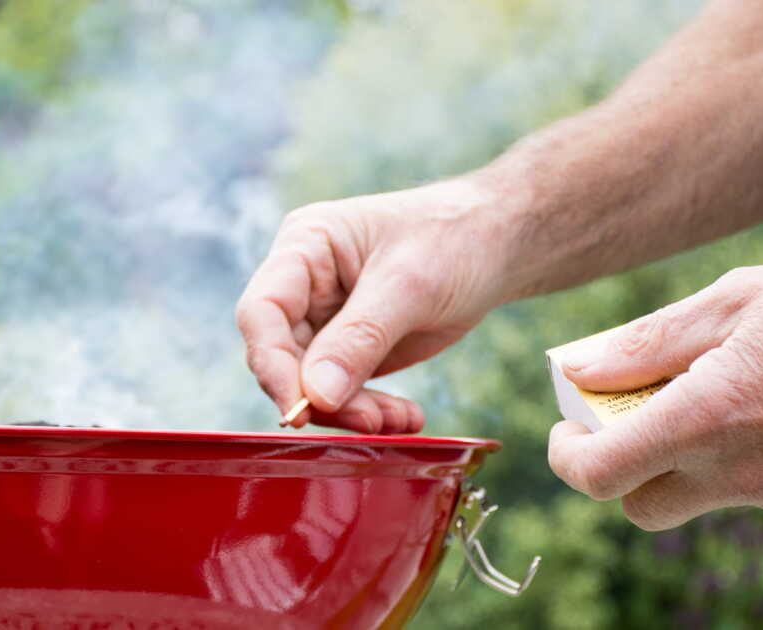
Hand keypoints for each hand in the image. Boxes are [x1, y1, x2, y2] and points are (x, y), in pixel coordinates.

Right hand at [236, 177, 514, 432]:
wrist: (500, 243)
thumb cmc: (453, 237)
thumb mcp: (409, 284)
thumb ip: (359, 338)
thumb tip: (316, 396)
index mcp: (305, 246)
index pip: (262, 311)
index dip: (271, 363)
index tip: (299, 408)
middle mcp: (305, 284)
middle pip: (284, 356)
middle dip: (322, 396)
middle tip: (368, 422)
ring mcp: (327, 319)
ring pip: (313, 383)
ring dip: (351, 411)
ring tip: (397, 422)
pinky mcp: (353, 349)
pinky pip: (346, 392)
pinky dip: (373, 412)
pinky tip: (407, 418)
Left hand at [548, 257, 762, 528]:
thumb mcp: (736, 300)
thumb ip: (648, 342)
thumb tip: (580, 367)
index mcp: (707, 419)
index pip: (600, 476)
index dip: (568, 456)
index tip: (569, 428)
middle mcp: (741, 474)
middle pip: (641, 506)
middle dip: (622, 470)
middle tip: (633, 417)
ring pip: (704, 496)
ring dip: (691, 457)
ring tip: (726, 390)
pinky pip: (760, 493)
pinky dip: (747, 460)